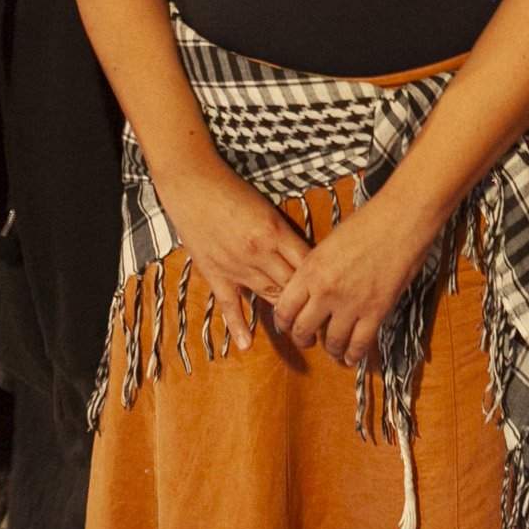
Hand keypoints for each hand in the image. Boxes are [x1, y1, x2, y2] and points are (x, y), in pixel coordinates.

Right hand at [153, 162, 308, 352]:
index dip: (322, 282)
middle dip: (310, 303)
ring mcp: (236, 266)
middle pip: (292, 284)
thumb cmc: (232, 190)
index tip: (336, 294)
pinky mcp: (215, 273)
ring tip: (302, 333)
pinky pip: (229, 304)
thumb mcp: (267, 207)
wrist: (192, 183)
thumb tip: (306, 255)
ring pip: (268, 295)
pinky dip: (238, 325)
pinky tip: (246, 345)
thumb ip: (284, 233)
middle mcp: (259, 253)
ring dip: (285, 314)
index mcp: (276, 232)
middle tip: (327, 319)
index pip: (307, 265)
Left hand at [272, 194, 439, 366]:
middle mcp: (325, 291)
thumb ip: (315, 269)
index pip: (284, 309)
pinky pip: (360, 344)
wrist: (401, 219)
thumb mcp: (329, 244)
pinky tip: (352, 357)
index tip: (288, 325)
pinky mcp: (376, 311)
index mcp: (310, 270)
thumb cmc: (367, 223)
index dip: (283, 322)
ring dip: (330, 350)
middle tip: (308, 340)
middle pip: (303, 330)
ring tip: (333, 350)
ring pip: (331, 342)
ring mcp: (351, 304)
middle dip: (303, 339)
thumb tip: (310, 291)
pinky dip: (354, 355)